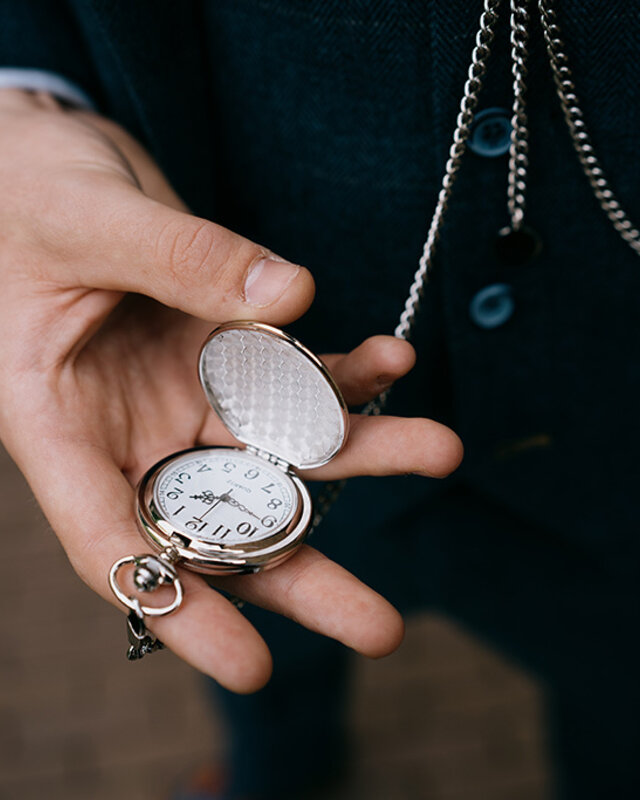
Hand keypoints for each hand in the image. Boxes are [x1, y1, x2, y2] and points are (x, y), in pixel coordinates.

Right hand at [0, 90, 461, 692]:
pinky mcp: (226, 350)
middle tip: (379, 628)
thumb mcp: (87, 223)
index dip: (178, 609)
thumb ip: (179, 258)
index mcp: (61, 426)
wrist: (37, 159)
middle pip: (217, 522)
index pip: (111, 541)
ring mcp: (184, 392)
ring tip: (438, 449)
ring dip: (360, 453)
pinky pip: (295, 372)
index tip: (252, 667)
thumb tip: (293, 296)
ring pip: (276, 449)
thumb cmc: (24, 193)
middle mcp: (131, 428)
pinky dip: (344, 370)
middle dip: (302, 572)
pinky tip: (390, 359)